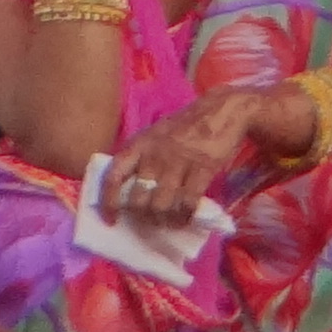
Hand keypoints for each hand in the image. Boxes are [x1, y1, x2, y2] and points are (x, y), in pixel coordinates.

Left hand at [108, 91, 257, 227]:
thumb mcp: (155, 134)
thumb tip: (126, 192)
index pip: (114, 176)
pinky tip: (185, 219)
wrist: (223, 109)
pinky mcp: (202, 169)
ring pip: (160, 206)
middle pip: (138, 200)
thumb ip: (140, 158)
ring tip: (167, 222)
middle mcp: (154, 155)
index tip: (111, 220)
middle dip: (142, 216)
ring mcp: (178, 162)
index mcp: (139, 145)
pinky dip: (184, 217)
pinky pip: (187, 203)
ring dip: (163, 220)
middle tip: (150, 220)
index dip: (109, 202)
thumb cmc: (186, 125)